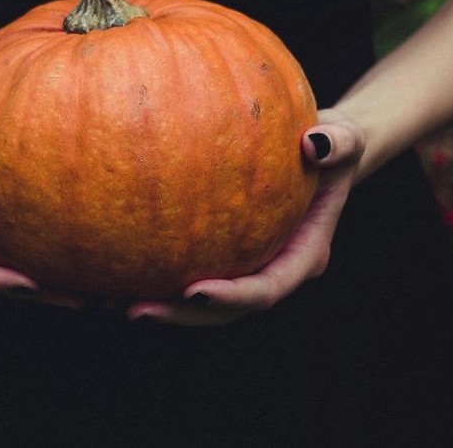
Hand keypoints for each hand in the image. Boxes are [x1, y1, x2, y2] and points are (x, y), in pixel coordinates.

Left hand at [125, 109, 364, 325]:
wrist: (319, 150)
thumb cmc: (332, 143)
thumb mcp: (346, 137)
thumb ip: (338, 143)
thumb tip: (315, 144)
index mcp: (302, 256)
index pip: (266, 289)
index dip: (232, 298)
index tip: (194, 292)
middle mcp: (270, 269)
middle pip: (224, 311)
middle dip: (181, 316)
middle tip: (135, 310)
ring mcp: (243, 265)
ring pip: (198, 301)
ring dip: (158, 304)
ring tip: (107, 301)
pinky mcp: (219, 253)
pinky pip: (182, 268)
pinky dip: (149, 273)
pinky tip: (107, 268)